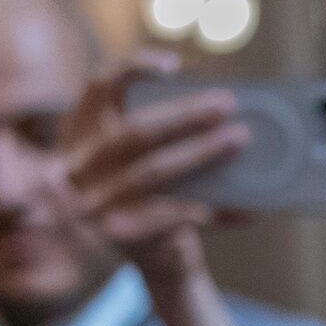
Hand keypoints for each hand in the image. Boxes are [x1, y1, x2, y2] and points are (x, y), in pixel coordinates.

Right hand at [65, 51, 247, 325]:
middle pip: (133, 131)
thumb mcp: (152, 158)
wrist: (159, 260)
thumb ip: (167, 132)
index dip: (134, 70)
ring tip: (240, 140)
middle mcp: (77, 166)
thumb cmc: (162, 196)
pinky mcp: (121, 235)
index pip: (99, 87)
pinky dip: (214, 211)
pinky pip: (172, 216)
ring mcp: (94, 204)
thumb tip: (218, 105)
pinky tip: (247, 206)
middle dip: (184, 115)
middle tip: (226, 104)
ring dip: (200, 153)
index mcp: (81, 133)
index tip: (174, 65)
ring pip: (153, 171)